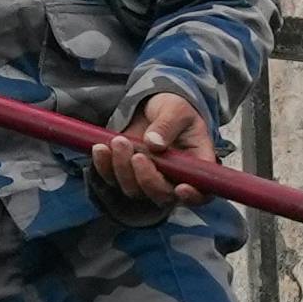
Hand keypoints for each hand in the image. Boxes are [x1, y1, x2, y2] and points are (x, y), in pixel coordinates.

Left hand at [95, 87, 212, 214]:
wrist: (151, 105)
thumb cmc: (173, 108)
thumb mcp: (176, 109)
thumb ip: (168, 125)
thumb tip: (154, 143)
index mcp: (196, 166)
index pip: (201, 193)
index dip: (193, 197)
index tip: (181, 187)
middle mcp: (173, 180)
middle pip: (162, 196)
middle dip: (147, 179)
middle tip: (136, 154)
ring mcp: (148, 179)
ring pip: (134, 190)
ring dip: (123, 169)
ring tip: (118, 141)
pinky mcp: (126, 174)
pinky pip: (112, 179)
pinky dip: (104, 166)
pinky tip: (101, 148)